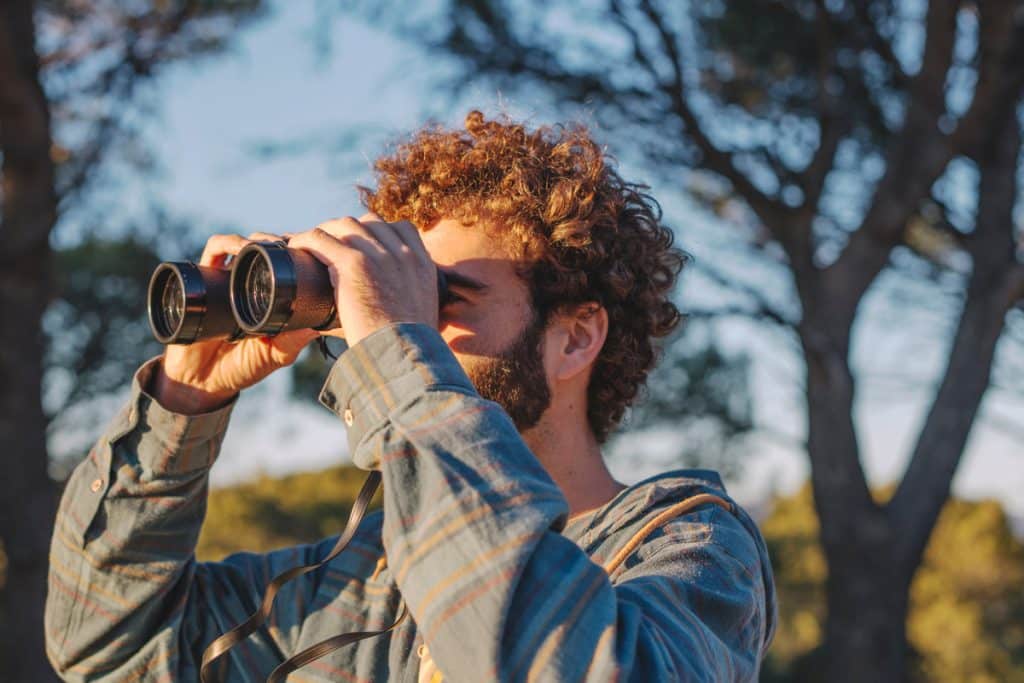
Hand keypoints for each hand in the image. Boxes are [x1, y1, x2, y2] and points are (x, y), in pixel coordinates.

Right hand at [154, 232, 319, 414]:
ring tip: (271, 245)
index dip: (301, 253)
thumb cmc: (242, 367)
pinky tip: (239, 249)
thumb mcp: (276, 354)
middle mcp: (250, 282)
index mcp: (272, 296)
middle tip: (294, 246)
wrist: (200, 380)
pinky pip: (212, 251)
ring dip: (258, 239)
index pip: (289, 264)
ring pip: (245, 244)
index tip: (315, 253)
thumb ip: (294, 340)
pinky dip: (226, 244)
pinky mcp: (204, 278)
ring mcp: (228, 278)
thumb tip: (322, 324)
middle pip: (268, 249)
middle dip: (282, 242)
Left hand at [286, 213, 438, 346]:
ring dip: (326, 233)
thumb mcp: (422, 314)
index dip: (378, 233)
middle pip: (368, 223)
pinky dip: (305, 241)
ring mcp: (377, 255)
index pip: (401, 228)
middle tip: (331, 246)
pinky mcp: (352, 263)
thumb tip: (395, 311)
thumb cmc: (408, 348)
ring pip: (342, 226)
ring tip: (311, 246)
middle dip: (348, 231)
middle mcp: (402, 253)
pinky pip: (321, 240)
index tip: (363, 245)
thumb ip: (410, 300)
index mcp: (422, 263)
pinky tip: (296, 248)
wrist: (403, 356)